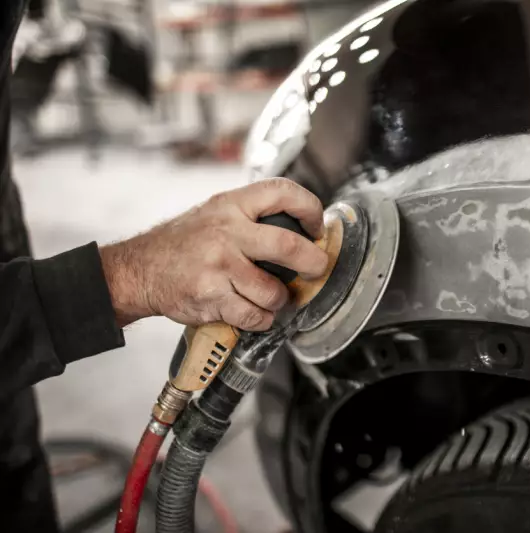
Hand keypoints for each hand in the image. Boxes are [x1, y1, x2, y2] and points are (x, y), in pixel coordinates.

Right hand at [99, 178, 327, 329]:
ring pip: (274, 291)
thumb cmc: (184, 243)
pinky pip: (254, 315)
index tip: (317, 227)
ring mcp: (219, 266)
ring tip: (273, 297)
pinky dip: (261, 319)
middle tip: (317, 269)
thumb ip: (252, 215)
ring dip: (281, 299)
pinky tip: (254, 312)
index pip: (282, 192)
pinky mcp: (212, 297)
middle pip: (289, 247)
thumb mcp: (216, 212)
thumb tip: (303, 228)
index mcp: (231, 205)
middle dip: (313, 262)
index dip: (310, 208)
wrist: (140, 270)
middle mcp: (226, 232)